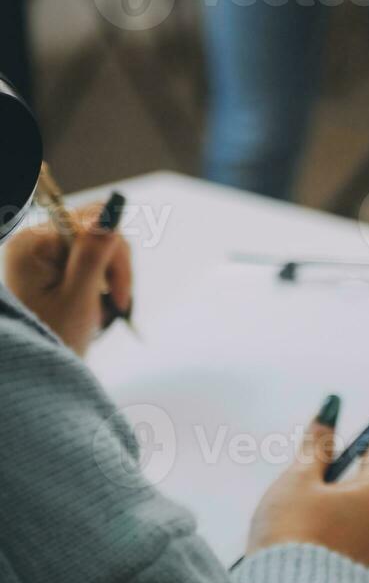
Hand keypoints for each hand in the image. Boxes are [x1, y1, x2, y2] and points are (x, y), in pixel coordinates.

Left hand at [3, 202, 132, 357]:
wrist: (34, 372)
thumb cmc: (53, 339)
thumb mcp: (78, 297)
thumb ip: (94, 253)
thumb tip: (111, 210)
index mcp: (33, 244)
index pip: (93, 223)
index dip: (115, 256)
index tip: (121, 295)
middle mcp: (34, 242)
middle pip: (97, 231)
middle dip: (114, 268)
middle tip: (118, 305)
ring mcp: (42, 253)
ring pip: (99, 245)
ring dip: (110, 277)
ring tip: (104, 310)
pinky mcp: (51, 265)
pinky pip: (90, 259)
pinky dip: (100, 282)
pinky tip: (95, 304)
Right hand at [246, 419, 368, 566]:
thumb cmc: (291, 535)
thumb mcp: (299, 479)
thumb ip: (316, 446)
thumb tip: (328, 414)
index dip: (357, 439)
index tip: (334, 440)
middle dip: (339, 475)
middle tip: (306, 480)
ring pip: (357, 509)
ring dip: (333, 503)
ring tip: (299, 511)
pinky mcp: (356, 568)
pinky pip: (348, 535)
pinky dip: (330, 528)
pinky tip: (302, 534)